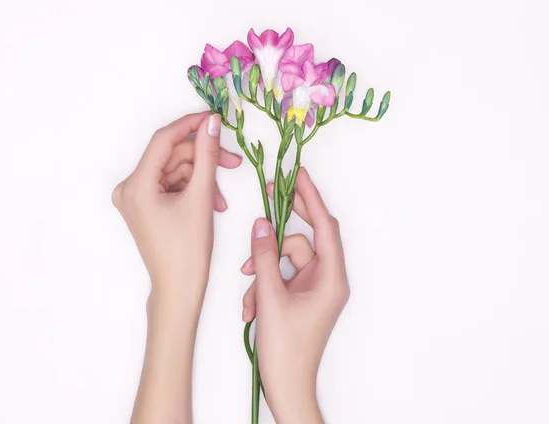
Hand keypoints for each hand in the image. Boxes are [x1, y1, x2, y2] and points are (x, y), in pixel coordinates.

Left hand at [112, 112, 241, 423]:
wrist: (179, 290)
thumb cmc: (188, 251)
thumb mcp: (201, 198)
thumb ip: (207, 156)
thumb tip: (211, 124)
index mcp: (135, 185)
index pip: (164, 140)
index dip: (191, 125)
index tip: (215, 119)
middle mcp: (128, 189)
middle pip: (171, 156)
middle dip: (203, 157)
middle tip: (233, 161)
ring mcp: (135, 199)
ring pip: (174, 171)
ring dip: (201, 177)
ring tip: (221, 196)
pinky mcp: (145, 207)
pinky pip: (171, 185)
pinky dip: (192, 189)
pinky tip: (211, 202)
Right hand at [241, 168, 349, 423]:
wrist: (287, 386)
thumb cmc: (286, 350)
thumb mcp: (270, 298)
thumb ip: (265, 257)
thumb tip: (263, 223)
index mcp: (331, 279)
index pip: (324, 227)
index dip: (312, 199)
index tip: (299, 175)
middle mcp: (327, 280)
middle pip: (307, 237)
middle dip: (286, 222)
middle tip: (271, 195)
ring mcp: (313, 288)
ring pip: (287, 259)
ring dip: (264, 269)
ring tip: (249, 292)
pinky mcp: (300, 296)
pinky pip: (281, 275)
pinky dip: (264, 284)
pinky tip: (251, 305)